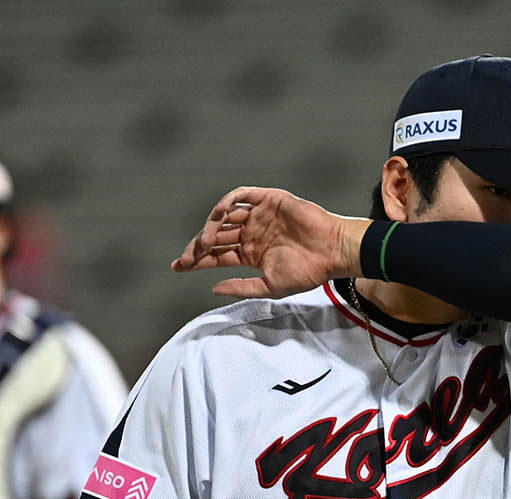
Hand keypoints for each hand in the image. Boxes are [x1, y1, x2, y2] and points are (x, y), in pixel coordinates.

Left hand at [172, 186, 371, 298]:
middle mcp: (252, 233)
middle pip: (216, 236)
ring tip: (204, 243)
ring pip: (225, 216)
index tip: (178, 267)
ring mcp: (259, 215)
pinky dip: (226, 203)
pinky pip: (241, 196)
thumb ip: (241, 287)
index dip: (197, 260)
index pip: (217, 255)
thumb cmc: (307, 271)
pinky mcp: (269, 200)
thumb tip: (214, 289)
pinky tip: (218, 216)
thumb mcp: (269, 287)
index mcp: (251, 254)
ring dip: (210, 227)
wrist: (331, 251)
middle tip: (187, 258)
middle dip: (198, 246)